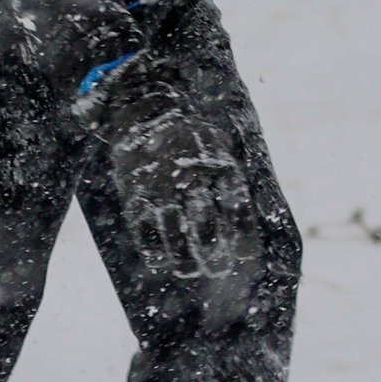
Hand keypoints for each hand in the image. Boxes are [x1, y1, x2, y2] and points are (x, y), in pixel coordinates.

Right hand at [94, 75, 257, 279]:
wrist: (145, 110)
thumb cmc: (189, 137)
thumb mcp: (217, 147)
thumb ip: (229, 180)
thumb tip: (243, 221)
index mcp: (218, 165)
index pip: (237, 208)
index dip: (242, 237)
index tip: (245, 258)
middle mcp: (191, 178)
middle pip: (206, 227)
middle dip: (214, 254)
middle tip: (217, 269)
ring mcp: (161, 187)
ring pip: (175, 234)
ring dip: (184, 260)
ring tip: (188, 271)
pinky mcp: (135, 194)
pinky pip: (144, 231)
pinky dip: (153, 249)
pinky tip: (159, 258)